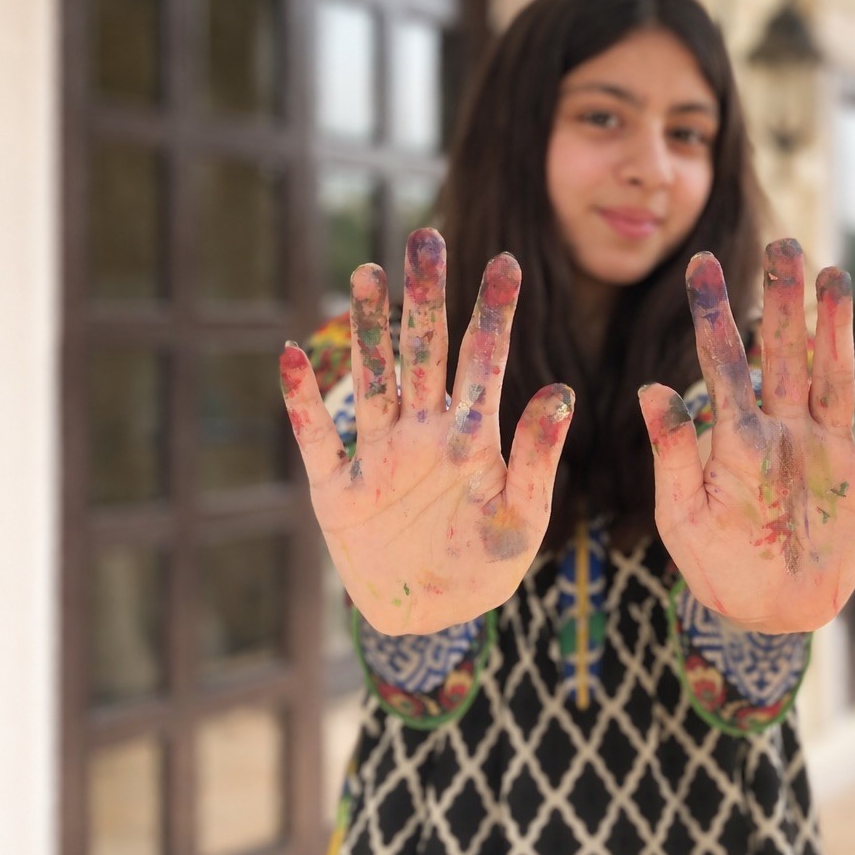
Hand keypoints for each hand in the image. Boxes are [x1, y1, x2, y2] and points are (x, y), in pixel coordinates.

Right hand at [279, 229, 574, 635]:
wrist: (430, 616)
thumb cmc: (484, 565)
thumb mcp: (522, 517)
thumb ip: (537, 457)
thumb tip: (561, 389)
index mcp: (470, 437)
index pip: (483, 363)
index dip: (493, 313)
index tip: (507, 261)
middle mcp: (421, 432)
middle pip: (422, 352)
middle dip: (424, 297)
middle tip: (427, 238)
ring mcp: (376, 455)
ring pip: (371, 378)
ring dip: (367, 329)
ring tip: (367, 273)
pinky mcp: (335, 489)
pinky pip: (315, 436)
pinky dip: (303, 399)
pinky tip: (293, 354)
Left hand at [637, 239, 854, 633]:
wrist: (766, 612)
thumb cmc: (713, 562)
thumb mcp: (679, 513)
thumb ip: (670, 453)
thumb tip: (649, 388)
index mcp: (736, 436)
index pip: (723, 363)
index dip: (713, 314)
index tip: (699, 264)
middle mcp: (785, 430)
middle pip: (786, 354)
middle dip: (784, 300)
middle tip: (782, 243)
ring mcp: (830, 450)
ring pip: (834, 376)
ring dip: (836, 328)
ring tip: (833, 275)